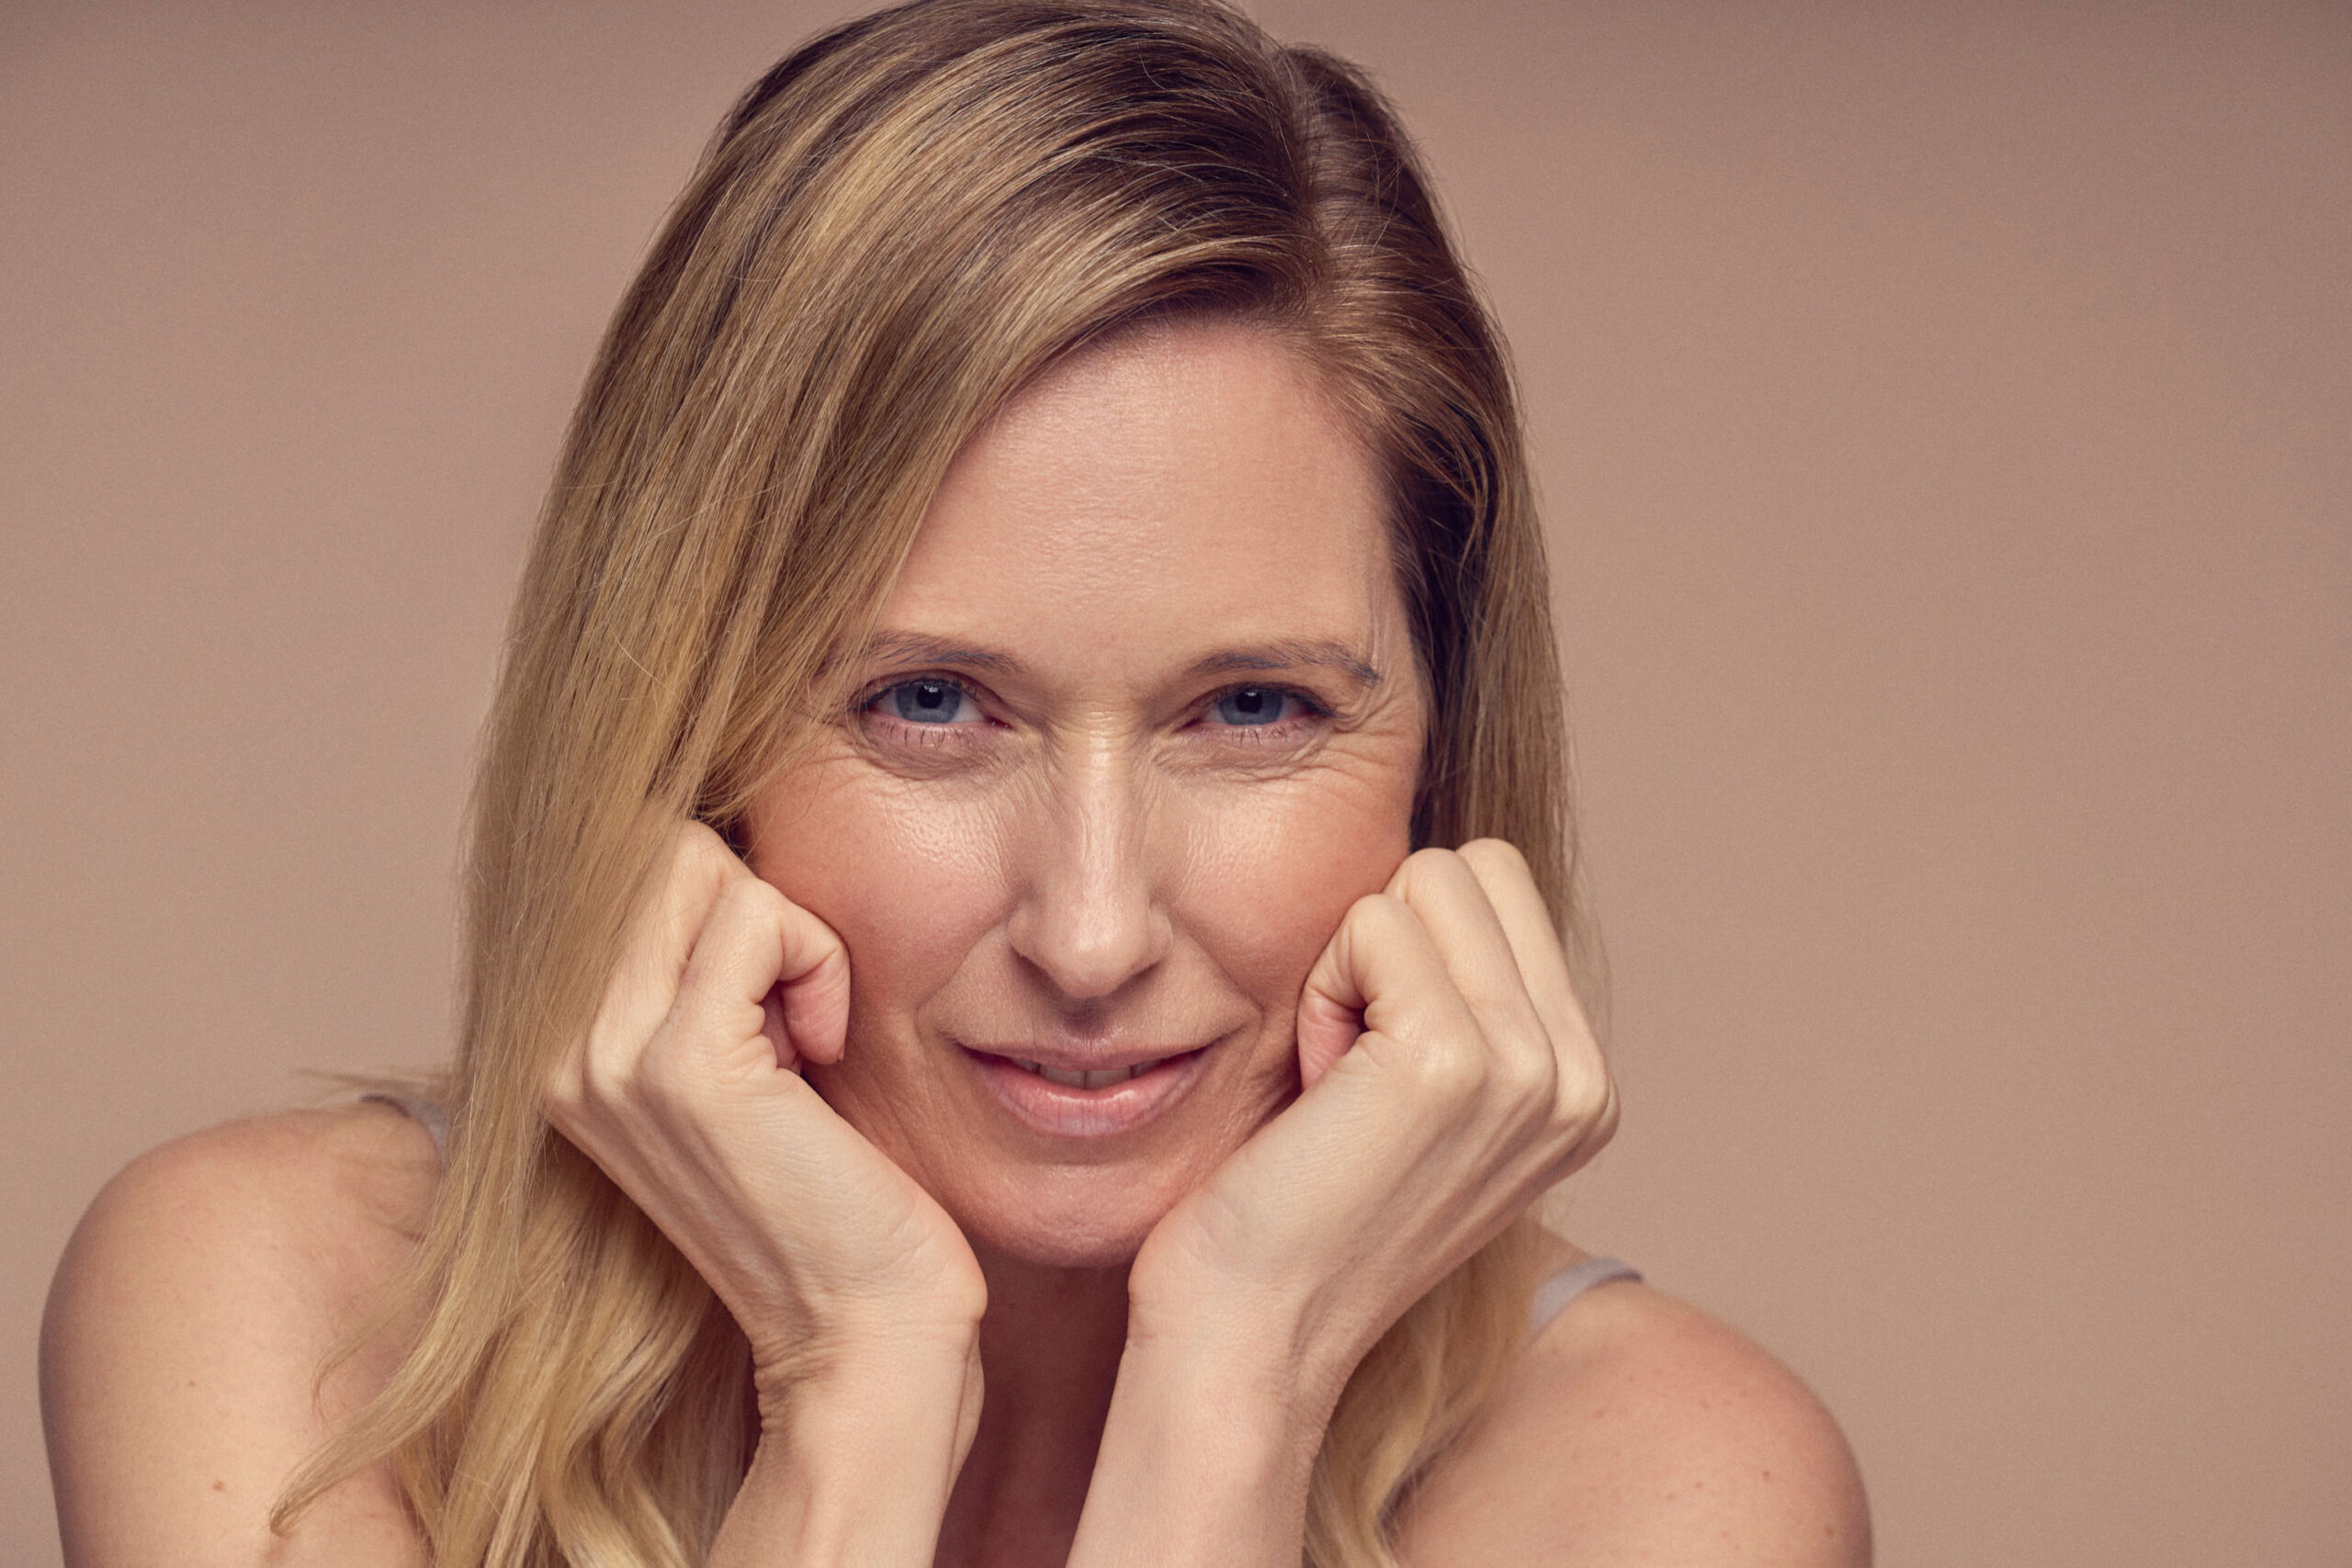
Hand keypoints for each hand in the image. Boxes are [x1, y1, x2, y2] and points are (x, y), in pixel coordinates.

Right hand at [543, 821, 986, 1423]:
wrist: (862, 1321)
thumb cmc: (830, 1184)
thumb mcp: (736, 1054)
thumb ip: (689, 965)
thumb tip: (705, 839)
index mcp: (560, 1043)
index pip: (625, 863)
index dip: (730, 903)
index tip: (768, 1009)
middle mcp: (558, 1047)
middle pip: (658, 846)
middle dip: (756, 905)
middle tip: (790, 1018)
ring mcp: (606, 1055)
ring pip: (700, 862)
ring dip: (790, 935)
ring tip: (801, 1038)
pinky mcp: (681, 1065)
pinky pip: (762, 914)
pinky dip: (820, 964)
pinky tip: (823, 1055)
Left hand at [1126, 840, 1616, 1409]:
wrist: (1248, 1329)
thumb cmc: (1296, 1202)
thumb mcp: (1417, 1093)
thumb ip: (1466, 996)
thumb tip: (1441, 865)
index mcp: (1582, 1085)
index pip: (1501, 883)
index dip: (1408, 950)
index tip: (1373, 1066)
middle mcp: (1579, 1080)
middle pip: (1472, 867)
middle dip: (1386, 942)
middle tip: (1349, 1070)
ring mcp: (1529, 1071)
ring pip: (1425, 880)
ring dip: (1352, 965)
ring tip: (1336, 1083)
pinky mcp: (1454, 1062)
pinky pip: (1372, 921)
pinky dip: (1321, 989)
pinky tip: (1317, 1089)